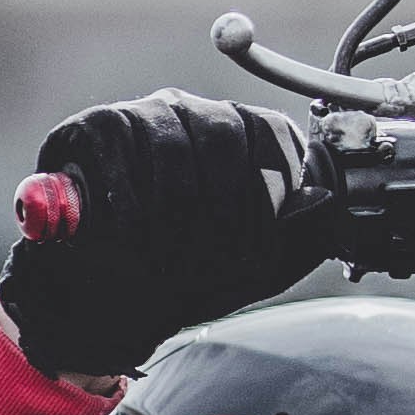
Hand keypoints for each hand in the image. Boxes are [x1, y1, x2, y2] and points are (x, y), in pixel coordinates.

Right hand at [0, 89, 303, 384]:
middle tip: (209, 260)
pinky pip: (117, 153)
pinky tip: (128, 236)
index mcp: (239, 136)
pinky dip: (126, 207)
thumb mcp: (256, 269)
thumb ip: (299, 238)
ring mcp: (138, 115)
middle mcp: (191, 112)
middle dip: (223, 210)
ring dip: (172, 216)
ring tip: (166, 258)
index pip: (270, 131)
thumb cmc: (187, 277)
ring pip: (170, 147)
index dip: (270, 191)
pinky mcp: (89, 129)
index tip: (257, 242)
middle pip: (223, 136)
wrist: (110, 303)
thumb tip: (325, 200)